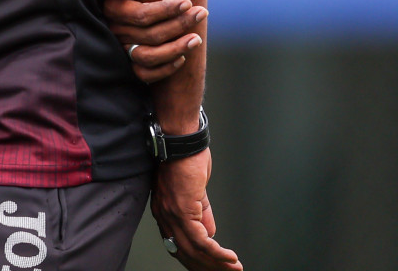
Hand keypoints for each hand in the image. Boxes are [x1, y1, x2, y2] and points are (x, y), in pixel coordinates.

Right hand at [104, 0, 206, 82]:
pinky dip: (164, 69)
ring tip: (197, 39)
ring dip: (175, 49)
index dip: (166, 10)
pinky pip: (144, 74)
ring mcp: (120, 48)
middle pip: (150, 35)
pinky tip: (183, 58)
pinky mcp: (128, 63)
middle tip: (202, 13)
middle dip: (179, 24)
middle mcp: (114, 31)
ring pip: (147, 57)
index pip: (141, 15)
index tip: (188, 2)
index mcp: (111, 9)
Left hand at [151, 149, 241, 269]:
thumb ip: (202, 214)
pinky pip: (201, 240)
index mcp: (165, 211)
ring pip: (194, 250)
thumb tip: (211, 234)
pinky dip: (217, 253)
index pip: (177, 245)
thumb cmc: (186, 159)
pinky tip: (230, 258)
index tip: (211, 268)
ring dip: (217, 264)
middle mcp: (164, 215)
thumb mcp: (196, 192)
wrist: (180, 141)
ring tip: (234, 269)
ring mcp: (172, 214)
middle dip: (207, 267)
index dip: (195, 260)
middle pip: (185, 252)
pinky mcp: (183, 210)